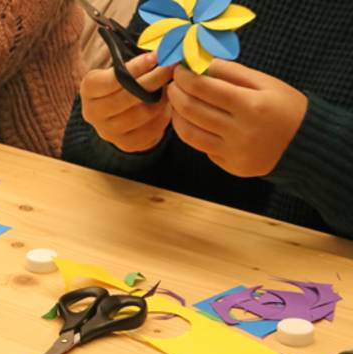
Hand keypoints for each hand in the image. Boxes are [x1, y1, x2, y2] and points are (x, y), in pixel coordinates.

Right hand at [81, 52, 172, 152]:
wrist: (116, 114)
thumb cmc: (121, 84)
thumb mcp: (119, 69)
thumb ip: (134, 61)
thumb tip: (162, 46)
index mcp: (89, 90)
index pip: (112, 79)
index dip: (135, 68)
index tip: (155, 57)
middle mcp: (93, 113)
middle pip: (127, 97)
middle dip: (153, 80)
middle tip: (170, 68)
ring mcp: (107, 131)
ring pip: (140, 114)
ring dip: (160, 100)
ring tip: (170, 87)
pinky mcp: (125, 144)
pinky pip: (149, 131)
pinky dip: (162, 117)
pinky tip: (167, 106)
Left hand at [167, 60, 307, 176]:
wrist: (305, 144)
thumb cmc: (285, 107)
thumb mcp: (266, 83)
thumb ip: (233, 73)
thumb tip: (200, 63)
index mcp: (252, 106)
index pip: (206, 88)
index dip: (186, 77)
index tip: (178, 69)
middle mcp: (241, 132)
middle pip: (193, 111)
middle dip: (176, 94)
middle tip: (172, 84)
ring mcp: (234, 152)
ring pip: (190, 133)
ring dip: (177, 115)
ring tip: (176, 102)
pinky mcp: (231, 166)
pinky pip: (202, 148)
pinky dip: (191, 132)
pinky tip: (190, 121)